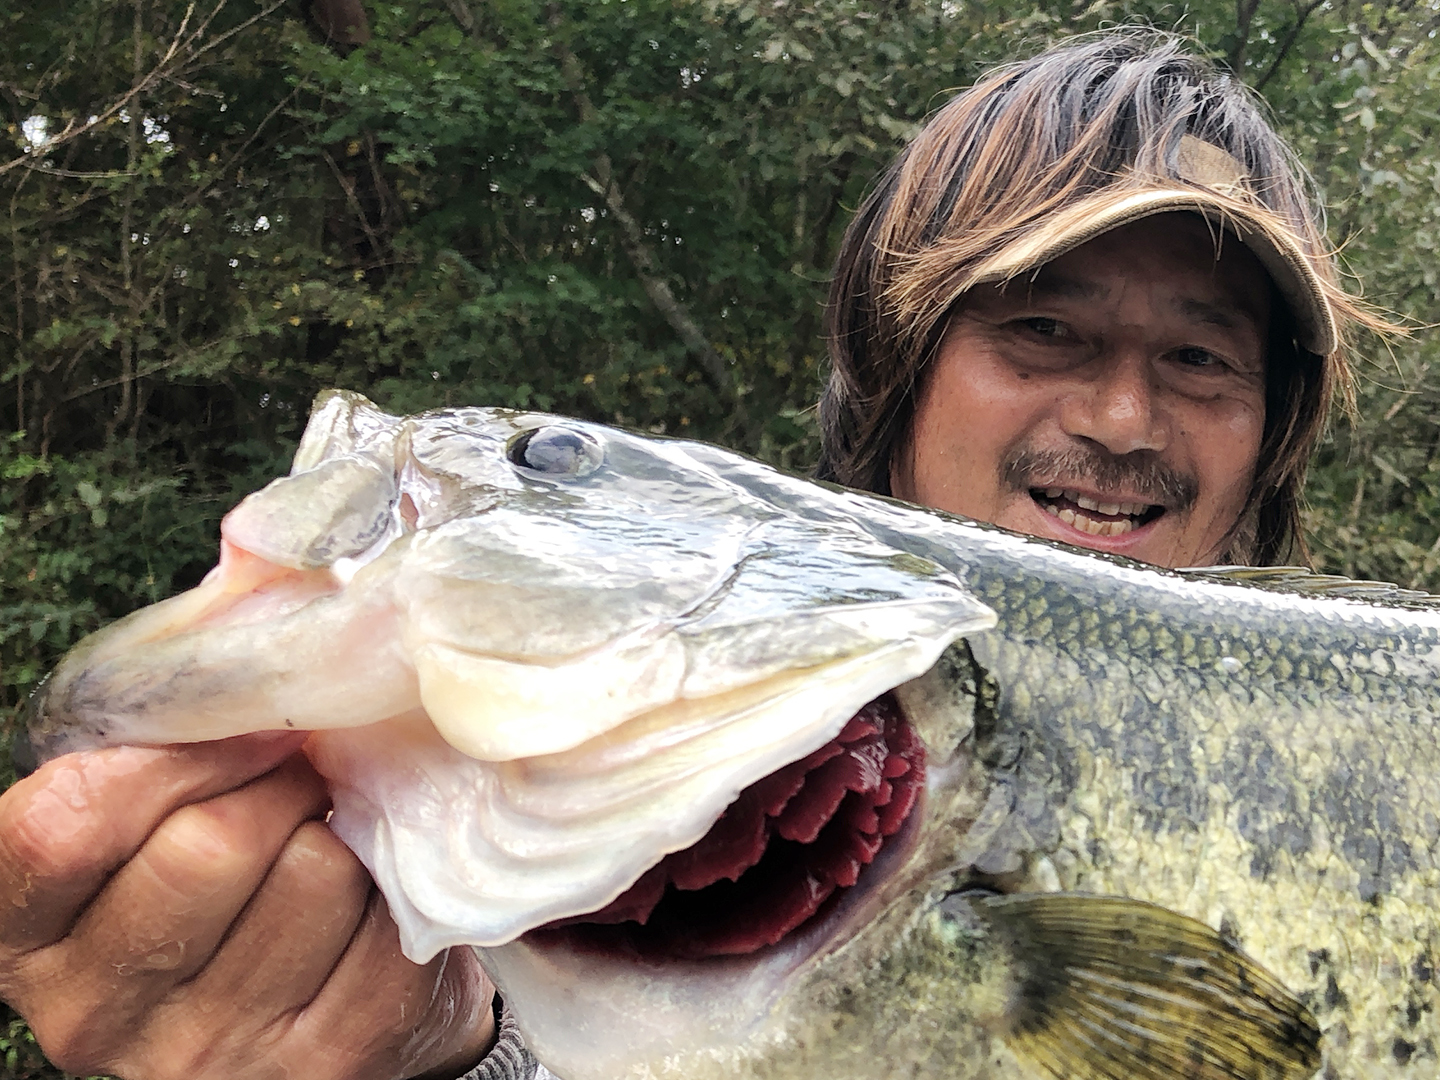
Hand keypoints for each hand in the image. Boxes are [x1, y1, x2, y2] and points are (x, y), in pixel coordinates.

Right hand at [0, 733, 495, 1079]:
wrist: (317, 1008)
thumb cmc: (231, 878)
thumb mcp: (159, 813)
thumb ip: (168, 736)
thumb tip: (256, 605)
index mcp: (29, 935)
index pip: (61, 827)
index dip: (168, 753)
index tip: (241, 721)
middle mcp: (96, 1012)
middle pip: (209, 846)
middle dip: (280, 784)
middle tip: (304, 780)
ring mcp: (209, 1055)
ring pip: (314, 876)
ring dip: (345, 833)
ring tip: (336, 842)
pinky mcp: (321, 1069)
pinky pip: (387, 928)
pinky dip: (398, 890)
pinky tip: (376, 900)